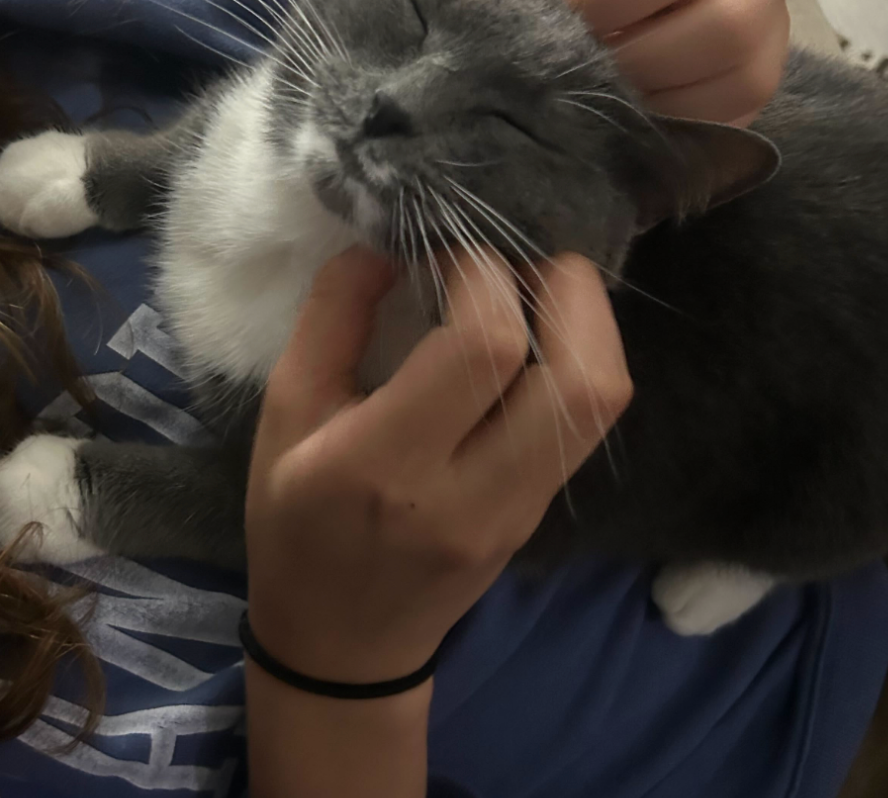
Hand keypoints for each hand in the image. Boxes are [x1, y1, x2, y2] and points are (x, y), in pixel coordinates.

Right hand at [245, 246, 631, 684]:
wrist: (343, 644)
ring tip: (531, 286)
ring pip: (602, 399)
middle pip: (580, 376)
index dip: (480, 272)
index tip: (444, 248)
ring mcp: (519, 512)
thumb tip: (389, 243)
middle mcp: (470, 494)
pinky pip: (586, 422)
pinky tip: (531, 336)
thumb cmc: (294, 525)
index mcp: (383, 466)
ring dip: (584, 320)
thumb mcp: (285, 414)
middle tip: (518, 253)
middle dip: (565, 286)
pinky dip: (575, 358)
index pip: (483, 348)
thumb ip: (332, 317)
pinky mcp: (540, 515)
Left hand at [461, 0, 791, 125]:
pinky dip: (671, 131)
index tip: (548, 31)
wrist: (636, 4)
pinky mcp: (762, 87)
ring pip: (734, 81)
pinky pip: (729, 121)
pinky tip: (625, 125)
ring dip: (657, 102)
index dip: (599, 6)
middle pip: (717, 27)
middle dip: (634, 63)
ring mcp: (771, 32)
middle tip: (576, 79)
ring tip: (599, 102)